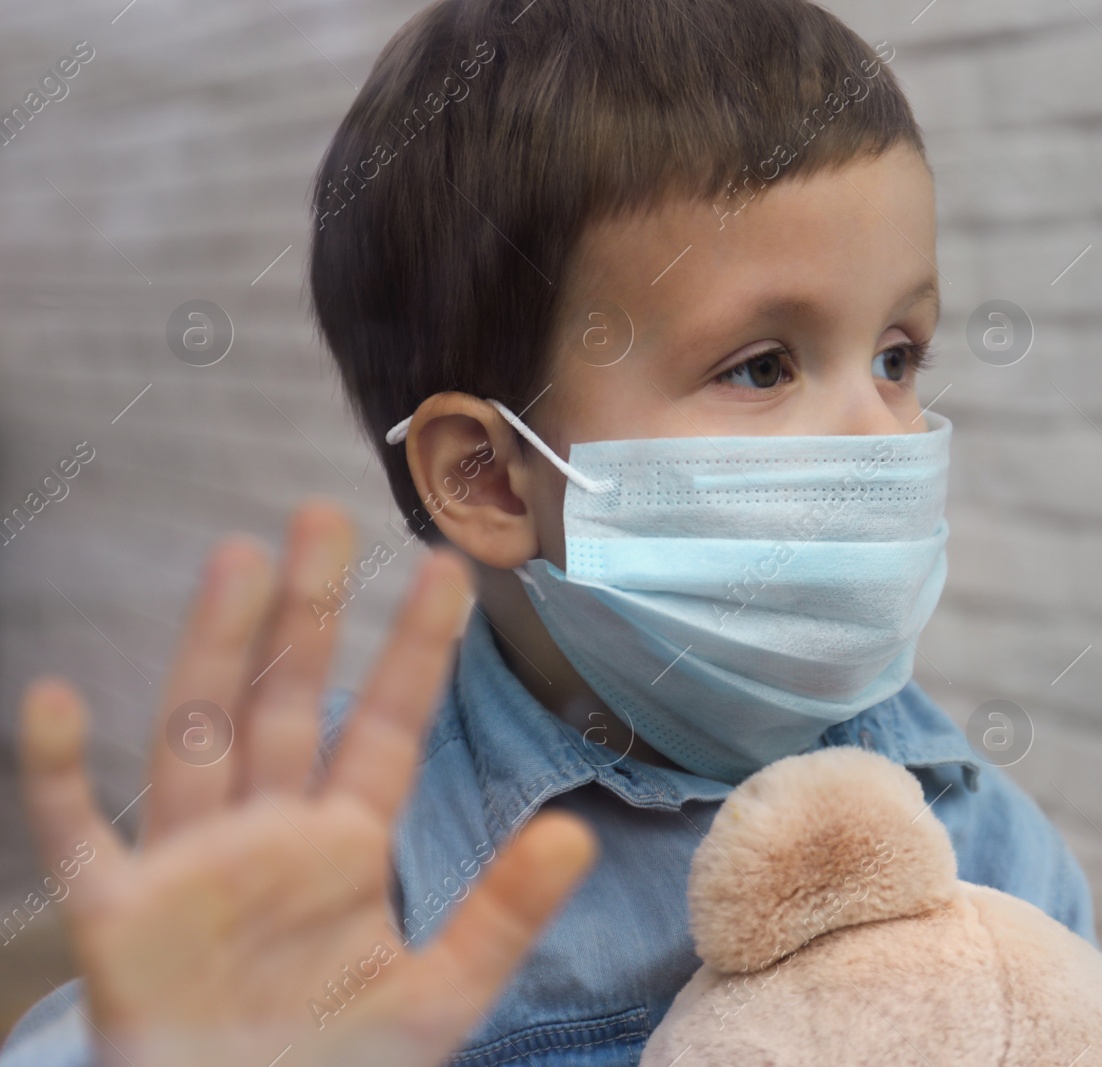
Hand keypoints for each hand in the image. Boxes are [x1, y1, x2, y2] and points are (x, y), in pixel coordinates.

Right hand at [17, 501, 595, 1066]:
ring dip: (213, 650)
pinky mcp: (119, 917)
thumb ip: (501, 915)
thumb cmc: (337, 1063)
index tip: (450, 573)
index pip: (389, 728)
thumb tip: (577, 834)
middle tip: (325, 517)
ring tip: (236, 560)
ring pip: (199, 735)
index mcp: (344, 845)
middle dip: (308, 616)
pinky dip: (60, 774)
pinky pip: (78, 838)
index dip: (418, 652)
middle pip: (288, 703)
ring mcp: (191, 866)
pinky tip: (55, 698)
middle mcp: (268, 833)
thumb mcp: (437, 995)